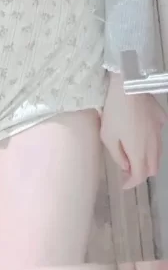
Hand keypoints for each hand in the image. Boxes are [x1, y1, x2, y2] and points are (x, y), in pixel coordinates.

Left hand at [100, 72, 165, 188]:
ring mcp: (159, 132)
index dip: (131, 183)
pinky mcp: (161, 119)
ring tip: (135, 154)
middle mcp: (154, 146)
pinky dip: (153, 141)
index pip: (140, 176)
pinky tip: (143, 134)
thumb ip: (117, 155)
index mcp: (140, 153)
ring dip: (148, 158)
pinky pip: (159, 136)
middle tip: (128, 168)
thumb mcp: (107, 136)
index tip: (124, 183)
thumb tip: (126, 166)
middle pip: (152, 168)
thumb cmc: (114, 111)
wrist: (128, 86)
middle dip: (141, 172)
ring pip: (158, 154)